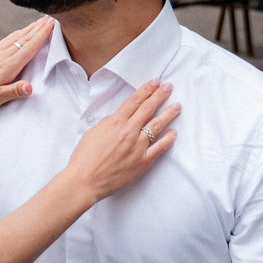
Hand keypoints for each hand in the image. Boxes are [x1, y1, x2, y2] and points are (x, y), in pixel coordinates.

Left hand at [0, 16, 53, 118]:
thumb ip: (14, 92)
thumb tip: (31, 87)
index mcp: (7, 66)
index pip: (29, 47)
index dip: (42, 35)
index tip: (52, 24)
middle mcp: (2, 57)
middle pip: (24, 39)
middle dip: (38, 28)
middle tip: (50, 17)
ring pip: (15, 38)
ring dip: (28, 29)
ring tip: (39, 22)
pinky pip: (6, 41)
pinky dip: (16, 34)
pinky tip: (18, 33)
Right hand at [59, 80, 178, 202]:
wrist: (85, 180)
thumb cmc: (84, 157)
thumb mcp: (93, 132)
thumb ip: (109, 123)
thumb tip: (120, 118)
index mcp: (115, 122)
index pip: (134, 101)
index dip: (146, 90)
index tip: (155, 82)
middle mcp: (129, 132)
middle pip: (148, 109)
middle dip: (160, 96)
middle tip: (169, 87)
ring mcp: (138, 147)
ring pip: (157, 126)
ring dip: (168, 114)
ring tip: (177, 106)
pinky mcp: (142, 162)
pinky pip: (159, 148)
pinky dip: (168, 139)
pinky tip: (173, 132)